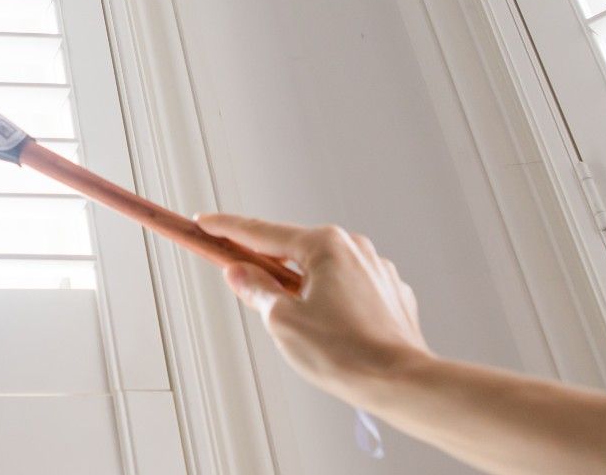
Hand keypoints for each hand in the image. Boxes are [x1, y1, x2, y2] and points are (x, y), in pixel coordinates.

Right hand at [196, 214, 429, 406]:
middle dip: (265, 262)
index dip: (226, 229)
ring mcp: (375, 269)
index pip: (262, 232)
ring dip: (300, 284)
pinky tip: (325, 325)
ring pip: (322, 270)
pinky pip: (347, 287)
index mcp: (325, 245)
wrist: (401, 382)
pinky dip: (329, 298)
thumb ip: (256, 290)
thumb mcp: (281, 321)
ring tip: (289, 318)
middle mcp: (354, 248)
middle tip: (237, 272)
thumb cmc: (345, 354)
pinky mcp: (389, 293)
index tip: (204, 223)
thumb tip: (239, 272)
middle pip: (293, 249)